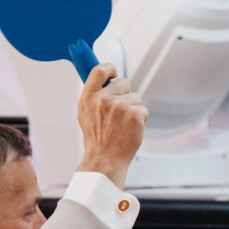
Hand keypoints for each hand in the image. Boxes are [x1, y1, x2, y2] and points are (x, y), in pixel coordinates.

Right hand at [75, 64, 148, 188]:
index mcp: (89, 97)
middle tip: (117, 111)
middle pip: (123, 82)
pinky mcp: (135, 115)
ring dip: (132, 108)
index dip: (110, 69)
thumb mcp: (85, 113)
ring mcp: (121, 107)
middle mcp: (104, 100)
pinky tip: (129, 129)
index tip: (113, 75)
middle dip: (124, 93)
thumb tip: (104, 78)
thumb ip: (93, 94)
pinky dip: (139, 119)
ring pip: (135, 97)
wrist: (104, 159)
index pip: (100, 70)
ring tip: (121, 124)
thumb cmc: (96, 137)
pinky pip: (143, 109)